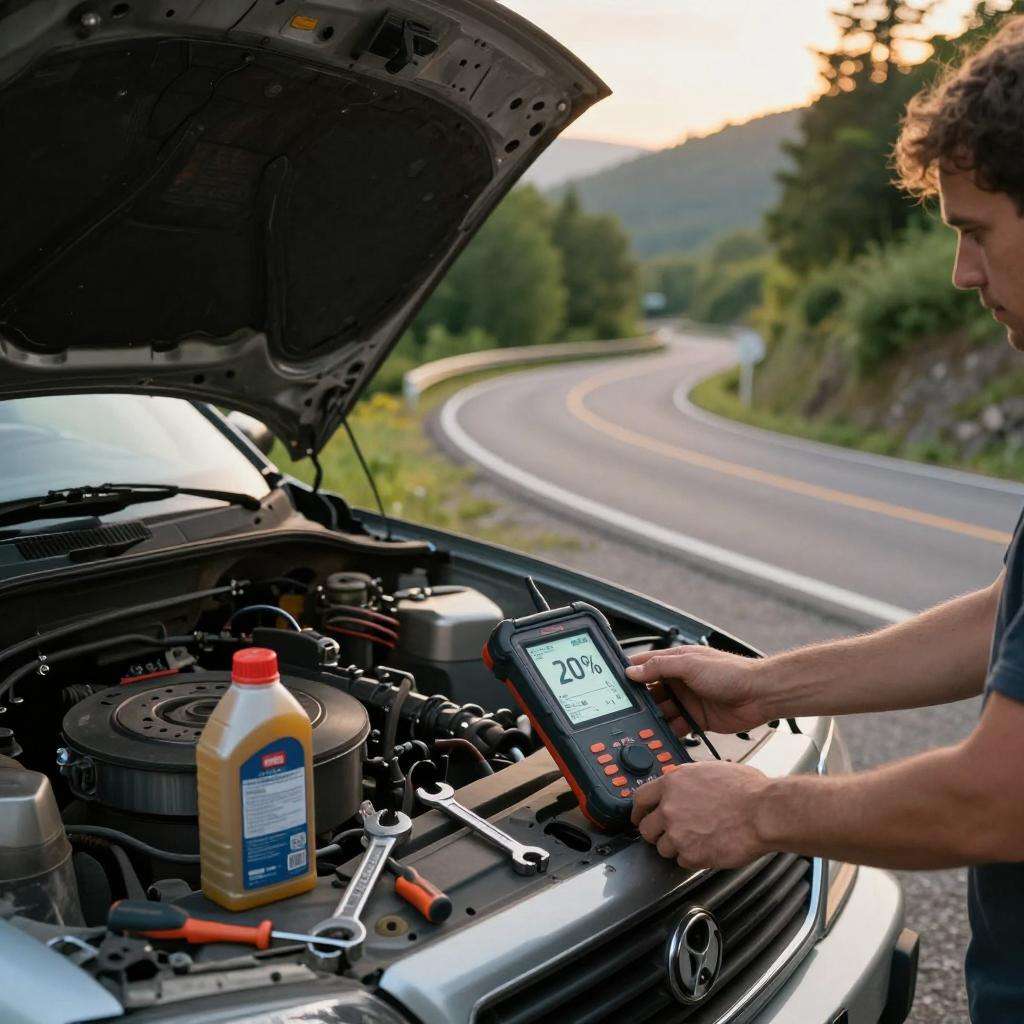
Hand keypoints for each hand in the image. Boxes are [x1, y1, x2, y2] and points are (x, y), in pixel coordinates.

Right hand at [624, 646, 768, 735]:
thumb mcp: (690, 664)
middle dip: (640, 700)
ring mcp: (688, 700)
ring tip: (644, 725)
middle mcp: (680, 680)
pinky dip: (668, 731)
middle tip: (628, 710)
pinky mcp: (697, 719)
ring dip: (654, 717)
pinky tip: (661, 735)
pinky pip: (676, 726)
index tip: (614, 681)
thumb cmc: (732, 672)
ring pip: (662, 711)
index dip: (630, 671)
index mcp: (677, 661)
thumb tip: (633, 671)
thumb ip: (660, 667)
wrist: (760, 694)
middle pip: (651, 691)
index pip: (646, 664)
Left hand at [631, 761, 770, 868]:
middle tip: (668, 834)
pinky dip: (693, 858)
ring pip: (663, 848)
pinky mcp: (691, 854)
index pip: (640, 798)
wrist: (762, 812)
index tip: (640, 816)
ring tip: (696, 840)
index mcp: (673, 783)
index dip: (639, 811)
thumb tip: (682, 787)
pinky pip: (682, 861)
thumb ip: (687, 781)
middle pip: (646, 828)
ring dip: (676, 847)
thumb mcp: (709, 770)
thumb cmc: (746, 790)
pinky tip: (707, 848)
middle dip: (656, 833)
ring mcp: (678, 833)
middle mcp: (670, 807)